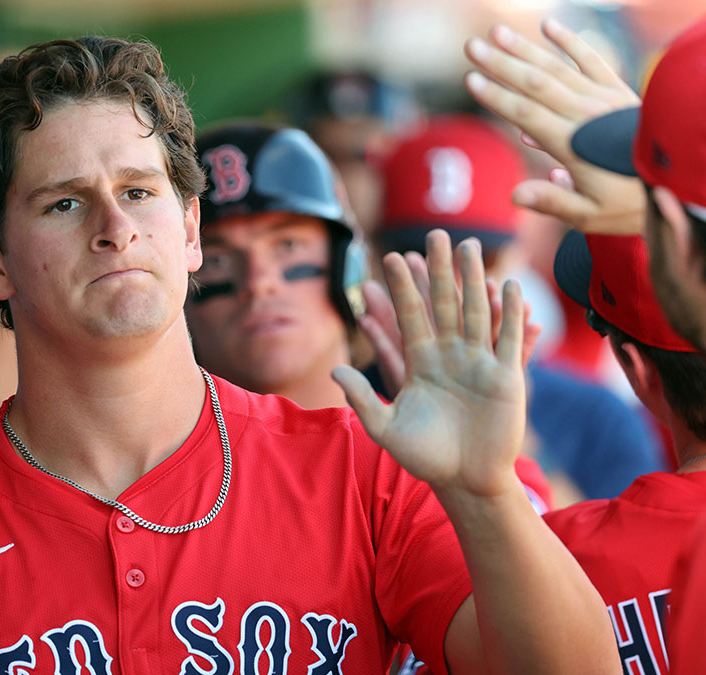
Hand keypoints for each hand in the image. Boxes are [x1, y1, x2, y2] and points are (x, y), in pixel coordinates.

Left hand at [333, 231, 526, 496]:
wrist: (466, 480)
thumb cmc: (426, 457)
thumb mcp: (387, 429)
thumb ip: (364, 398)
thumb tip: (335, 368)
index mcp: (420, 363)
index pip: (409, 316)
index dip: (401, 288)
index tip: (392, 257)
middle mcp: (449, 356)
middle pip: (443, 304)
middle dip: (439, 270)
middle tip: (435, 234)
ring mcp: (479, 363)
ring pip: (477, 312)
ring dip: (475, 280)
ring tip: (472, 246)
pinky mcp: (506, 378)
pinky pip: (509, 340)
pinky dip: (511, 315)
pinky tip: (510, 287)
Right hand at [464, 19, 645, 234]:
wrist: (675, 185)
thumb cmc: (628, 205)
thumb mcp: (588, 215)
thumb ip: (552, 202)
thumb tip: (514, 196)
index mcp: (574, 145)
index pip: (527, 114)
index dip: (497, 96)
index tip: (470, 80)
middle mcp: (587, 116)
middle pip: (537, 84)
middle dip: (501, 64)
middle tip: (472, 47)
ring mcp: (603, 99)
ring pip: (558, 68)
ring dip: (525, 49)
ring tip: (497, 32)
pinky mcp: (617, 91)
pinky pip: (592, 60)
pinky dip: (570, 42)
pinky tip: (548, 26)